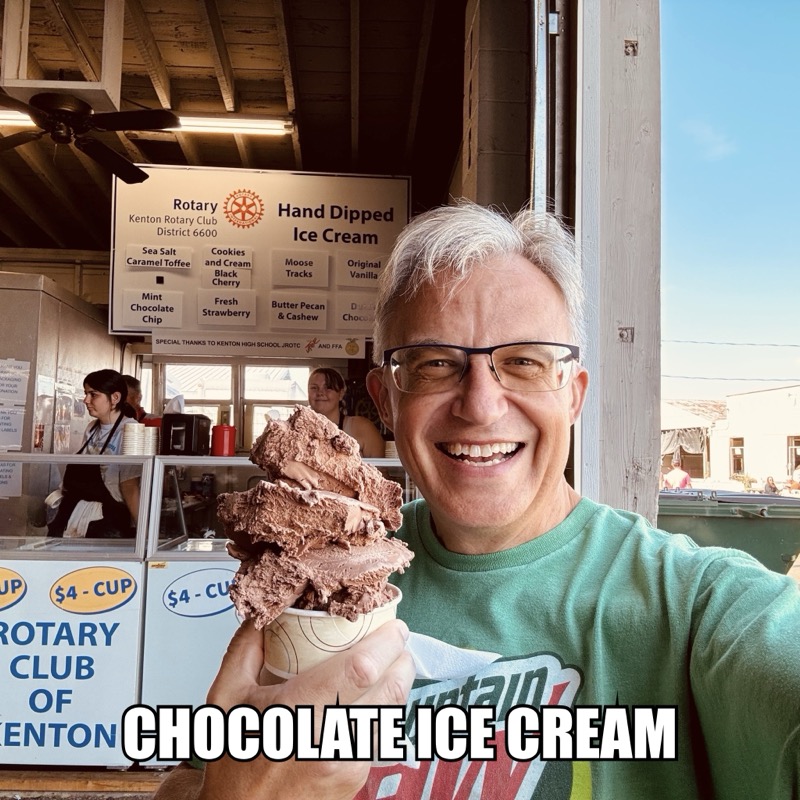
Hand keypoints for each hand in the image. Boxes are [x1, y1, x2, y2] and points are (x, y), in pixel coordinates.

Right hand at [198, 617, 414, 799]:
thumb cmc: (233, 759)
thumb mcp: (225, 697)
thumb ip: (245, 648)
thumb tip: (267, 613)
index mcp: (297, 712)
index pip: (360, 670)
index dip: (385, 644)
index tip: (394, 626)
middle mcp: (329, 740)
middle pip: (389, 690)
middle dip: (400, 659)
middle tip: (397, 640)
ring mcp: (347, 764)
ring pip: (392, 713)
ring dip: (397, 684)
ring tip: (390, 664)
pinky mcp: (356, 779)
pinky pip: (382, 734)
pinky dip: (386, 710)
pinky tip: (374, 697)